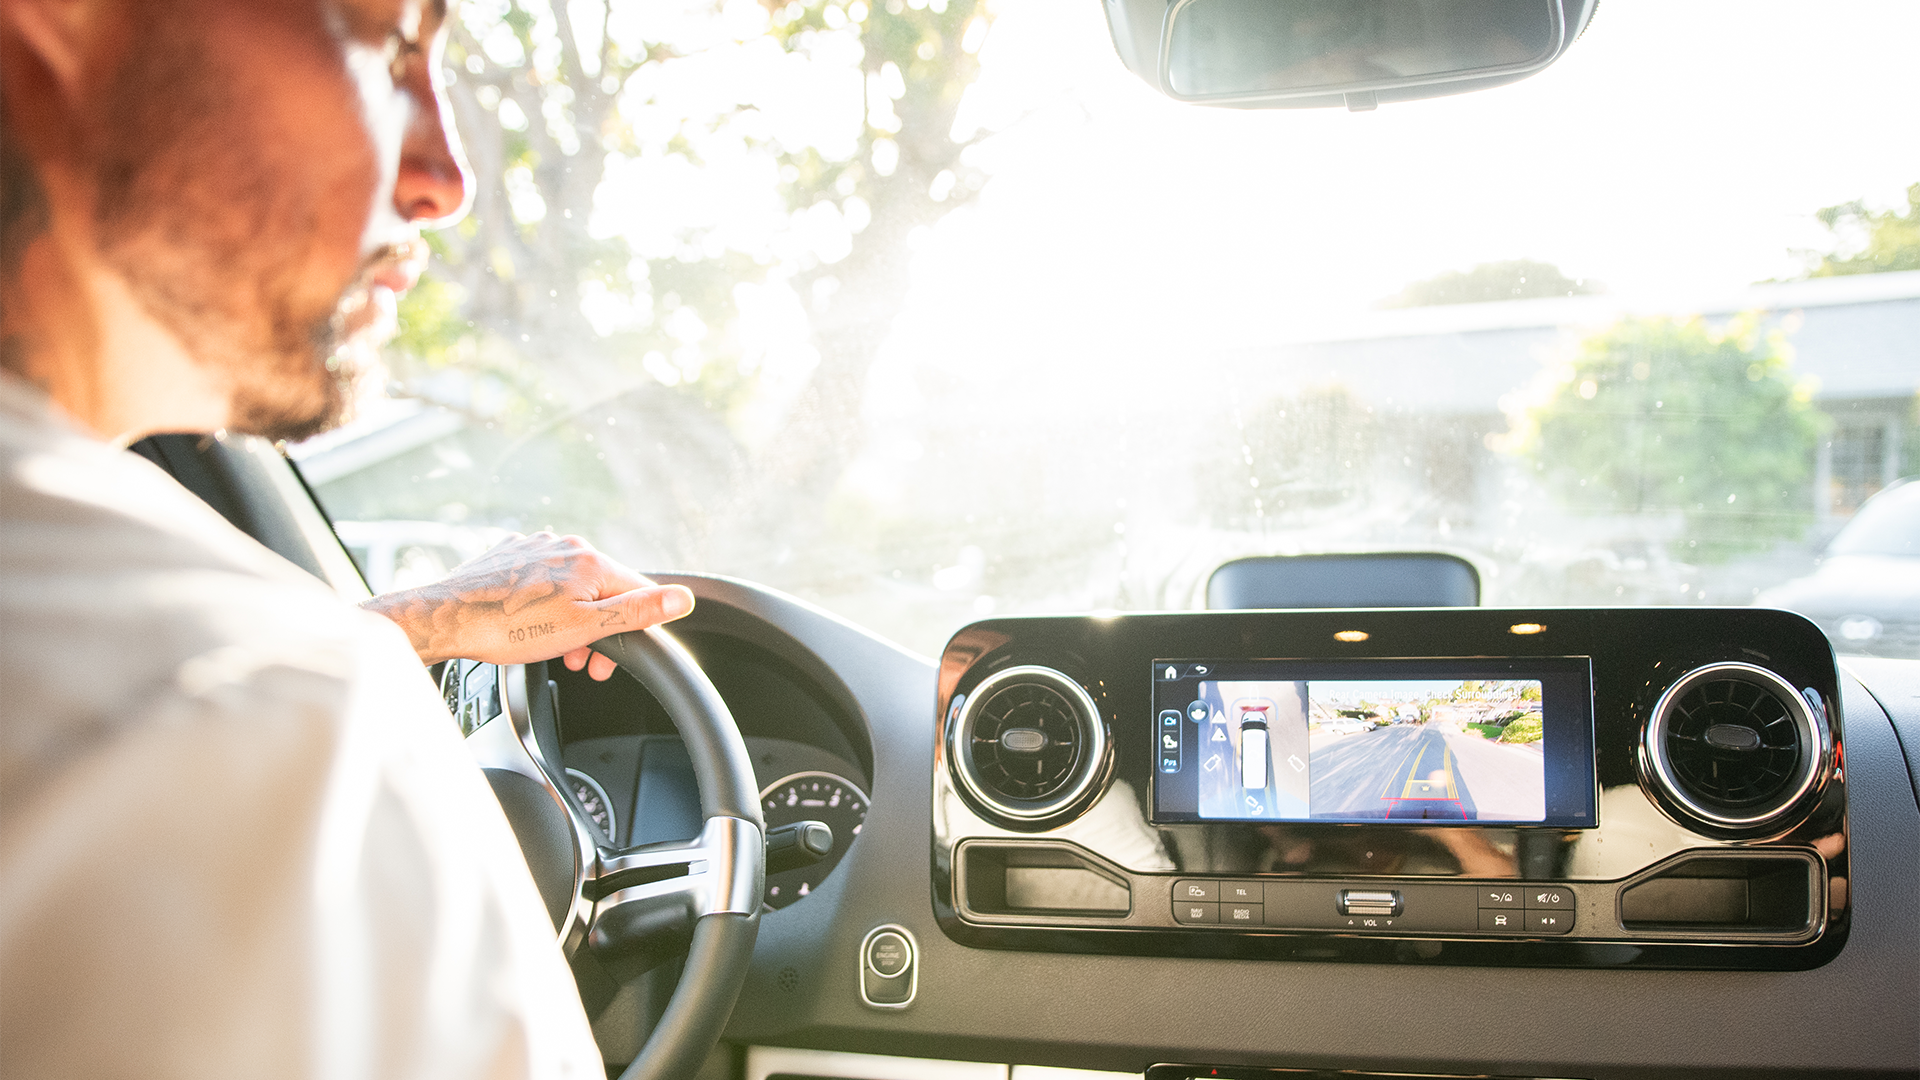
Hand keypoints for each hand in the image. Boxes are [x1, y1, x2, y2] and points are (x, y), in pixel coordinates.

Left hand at [362, 532, 692, 679]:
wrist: (444, 619)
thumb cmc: (507, 629)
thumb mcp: (583, 629)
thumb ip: (636, 612)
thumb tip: (682, 599)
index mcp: (591, 560)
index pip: (638, 591)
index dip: (633, 629)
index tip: (610, 658)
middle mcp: (566, 544)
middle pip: (603, 589)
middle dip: (599, 629)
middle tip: (581, 663)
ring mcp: (536, 545)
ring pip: (572, 584)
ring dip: (572, 619)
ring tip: (553, 649)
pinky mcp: (510, 554)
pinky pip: (543, 578)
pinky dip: (545, 603)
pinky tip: (528, 625)